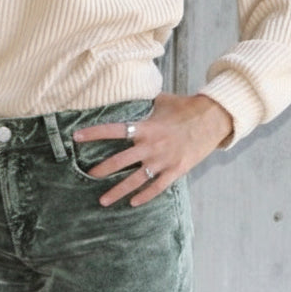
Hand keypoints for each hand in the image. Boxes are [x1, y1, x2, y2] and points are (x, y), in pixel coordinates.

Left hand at [72, 93, 233, 207]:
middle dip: (102, 170)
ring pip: (136, 180)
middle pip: (121, 161)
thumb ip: (146, 101)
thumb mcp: (163, 100)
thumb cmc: (187, 107)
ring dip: (118, 191)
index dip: (94, 133)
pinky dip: (145, 196)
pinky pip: (157, 187)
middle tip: (88, 176)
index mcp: (146, 127)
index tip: (76, 137)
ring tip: (103, 200)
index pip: (115, 130)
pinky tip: (133, 203)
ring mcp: (163, 160)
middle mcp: (151, 145)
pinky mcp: (176, 170)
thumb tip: (134, 88)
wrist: (213, 119)